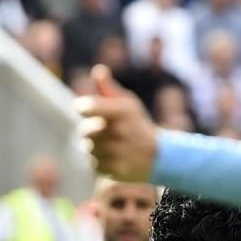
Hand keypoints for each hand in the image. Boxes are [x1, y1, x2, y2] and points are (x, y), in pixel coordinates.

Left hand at [76, 66, 159, 183]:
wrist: (157, 156)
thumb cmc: (137, 124)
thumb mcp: (128, 103)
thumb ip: (109, 88)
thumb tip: (98, 70)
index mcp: (122, 111)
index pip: (87, 107)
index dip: (82, 107)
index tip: (83, 109)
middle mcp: (119, 131)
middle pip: (84, 130)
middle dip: (90, 130)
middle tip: (104, 130)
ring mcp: (117, 152)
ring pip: (87, 148)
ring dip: (94, 146)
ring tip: (111, 144)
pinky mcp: (114, 170)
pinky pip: (92, 163)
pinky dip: (98, 160)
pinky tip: (112, 157)